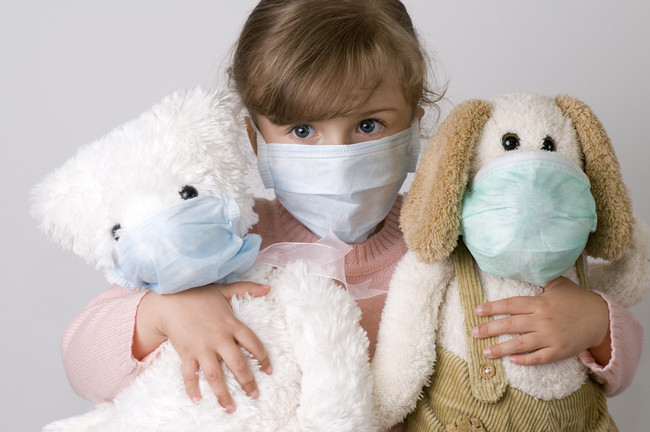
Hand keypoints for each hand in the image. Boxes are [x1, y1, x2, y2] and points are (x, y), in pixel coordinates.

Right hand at [134, 282, 271, 411]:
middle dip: (247, 382)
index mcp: (231, 324)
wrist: (169, 298)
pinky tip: (197, 400)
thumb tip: (268, 288)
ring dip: (223, 393)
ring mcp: (202, 347)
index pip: (253, 344)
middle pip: (237, 364)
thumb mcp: (224, 289)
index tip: (268, 370)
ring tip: (230, 408)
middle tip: (254, 395)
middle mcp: (219, 338)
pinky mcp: (186, 353)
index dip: (263, 358)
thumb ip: (247, 288)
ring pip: (215, 375)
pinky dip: (192, 388)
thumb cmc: (198, 294)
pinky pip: (189, 374)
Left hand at [471, 277, 610, 365]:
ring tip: (485, 352)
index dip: (493, 307)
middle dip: (490, 329)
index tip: (477, 310)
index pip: (511, 304)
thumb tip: (525, 267)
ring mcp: (550, 336)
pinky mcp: (559, 351)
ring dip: (501, 349)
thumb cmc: (577, 300)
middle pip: (511, 324)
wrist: (601, 319)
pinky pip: (539, 357)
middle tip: (474, 332)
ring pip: (521, 343)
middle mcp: (542, 320)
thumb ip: (540, 279)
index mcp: (540, 303)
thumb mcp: (558, 284)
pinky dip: (525, 360)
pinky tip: (512, 361)